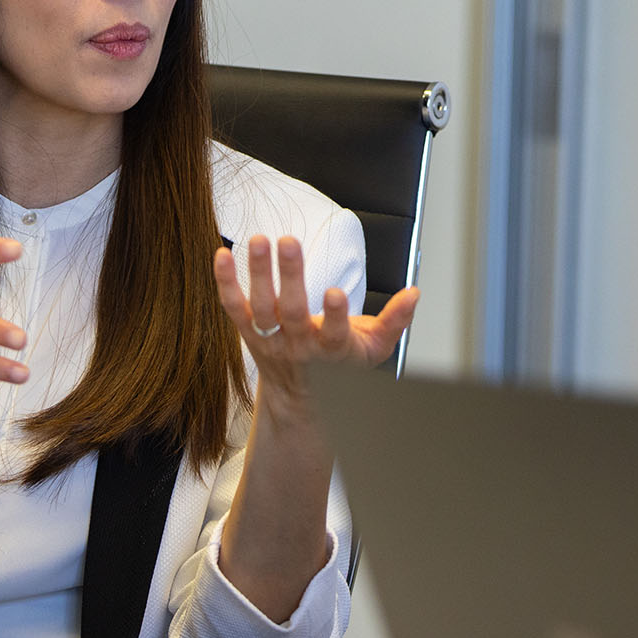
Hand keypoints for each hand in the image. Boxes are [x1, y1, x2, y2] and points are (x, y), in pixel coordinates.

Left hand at [213, 235, 418, 401]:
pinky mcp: (250, 333)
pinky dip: (225, 283)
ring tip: (258, 239)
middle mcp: (299, 345)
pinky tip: (221, 254)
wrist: (303, 398)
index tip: (335, 292)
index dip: (336, 315)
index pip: (335, 333)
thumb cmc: (342, 365)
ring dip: (258, 272)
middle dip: (290, 275)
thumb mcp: (375, 348)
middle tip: (289, 241)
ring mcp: (271, 339)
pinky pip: (234, 308)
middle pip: (292, 311)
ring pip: (261, 306)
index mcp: (332, 349)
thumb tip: (415, 292)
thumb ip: (395, 320)